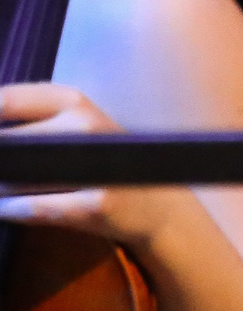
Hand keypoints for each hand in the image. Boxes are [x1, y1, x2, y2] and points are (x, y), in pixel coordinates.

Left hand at [0, 82, 194, 253]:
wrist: (158, 207)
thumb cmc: (100, 164)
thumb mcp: (73, 125)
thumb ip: (26, 117)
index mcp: (73, 100)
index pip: (5, 101)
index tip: (0, 144)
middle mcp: (87, 126)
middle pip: (7, 145)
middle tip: (5, 170)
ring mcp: (95, 166)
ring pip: (13, 180)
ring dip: (0, 190)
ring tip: (6, 191)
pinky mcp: (96, 204)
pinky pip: (31, 208)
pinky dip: (11, 210)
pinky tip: (9, 209)